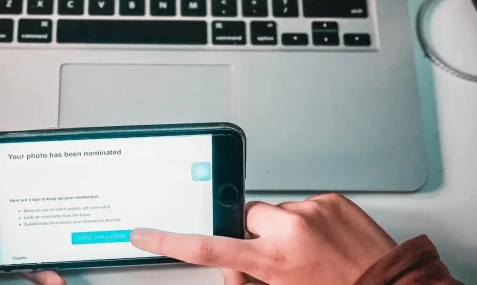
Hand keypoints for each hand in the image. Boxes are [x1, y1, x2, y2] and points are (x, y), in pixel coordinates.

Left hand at [0, 109, 64, 284]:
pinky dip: (35, 268)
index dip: (30, 166)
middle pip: (23, 201)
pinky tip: (47, 273)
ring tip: (63, 250)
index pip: (7, 167)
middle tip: (66, 214)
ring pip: (26, 234)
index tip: (52, 169)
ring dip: (47, 244)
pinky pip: (18, 261)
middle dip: (48, 209)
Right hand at [130, 194, 395, 284]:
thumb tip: (232, 266)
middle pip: (245, 218)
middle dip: (253, 235)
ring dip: (283, 228)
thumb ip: (247, 281)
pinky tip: (324, 241)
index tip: (145, 234)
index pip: (207, 249)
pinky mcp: (332, 199)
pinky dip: (307, 221)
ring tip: (310, 252)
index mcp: (274, 261)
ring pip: (275, 212)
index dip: (169, 241)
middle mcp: (290, 228)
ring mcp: (312, 209)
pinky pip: (304, 205)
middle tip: (277, 258)